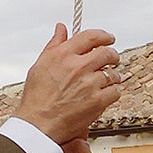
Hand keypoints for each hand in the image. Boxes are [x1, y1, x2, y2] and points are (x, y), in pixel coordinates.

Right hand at [15, 26, 120, 146]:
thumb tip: (61, 28)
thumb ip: (54, 44)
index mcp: (63, 54)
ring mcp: (89, 84)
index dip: (103, 35)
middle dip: (113, 54)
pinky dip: (112, 92)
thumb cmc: (37, 97)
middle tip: (112, 59)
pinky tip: (104, 94)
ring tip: (105, 81)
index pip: (91, 36)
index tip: (108, 38)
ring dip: (112, 76)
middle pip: (107, 52)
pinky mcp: (97, 101)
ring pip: (113, 73)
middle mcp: (78, 66)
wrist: (38, 124)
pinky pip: (115, 91)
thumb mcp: (40, 64)